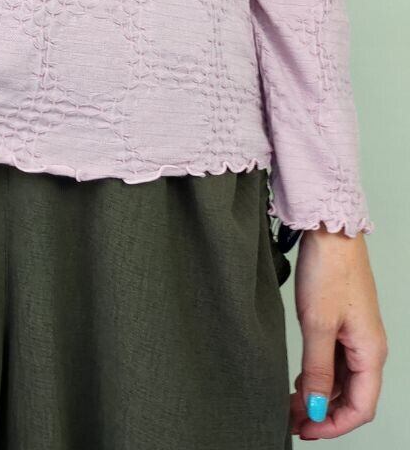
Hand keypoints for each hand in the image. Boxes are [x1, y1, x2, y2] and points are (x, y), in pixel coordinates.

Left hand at [290, 227, 386, 439]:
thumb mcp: (317, 324)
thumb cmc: (328, 270)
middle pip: (352, 396)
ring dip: (319, 395)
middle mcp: (368, 347)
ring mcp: (356, 334)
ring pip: (342, 379)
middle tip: (291, 421)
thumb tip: (316, 407)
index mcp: (370, 352)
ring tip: (290, 404)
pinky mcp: (342, 321)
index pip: (361, 407)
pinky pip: (335, 360)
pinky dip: (318, 374)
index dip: (333, 425)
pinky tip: (300, 379)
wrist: (329, 230)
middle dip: (323, 413)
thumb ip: (317, 368)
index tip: (305, 431)